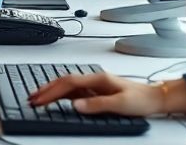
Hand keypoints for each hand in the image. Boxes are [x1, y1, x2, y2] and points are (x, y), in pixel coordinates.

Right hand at [29, 71, 185, 116]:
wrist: (154, 98)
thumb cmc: (141, 99)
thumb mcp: (119, 104)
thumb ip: (96, 105)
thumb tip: (75, 105)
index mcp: (97, 79)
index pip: (68, 83)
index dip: (51, 91)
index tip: (39, 99)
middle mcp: (94, 79)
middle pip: (64, 82)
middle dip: (46, 90)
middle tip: (31, 98)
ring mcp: (94, 85)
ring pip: (67, 86)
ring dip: (51, 91)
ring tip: (38, 98)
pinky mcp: (96, 92)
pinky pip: (73, 92)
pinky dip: (60, 95)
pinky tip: (55, 99)